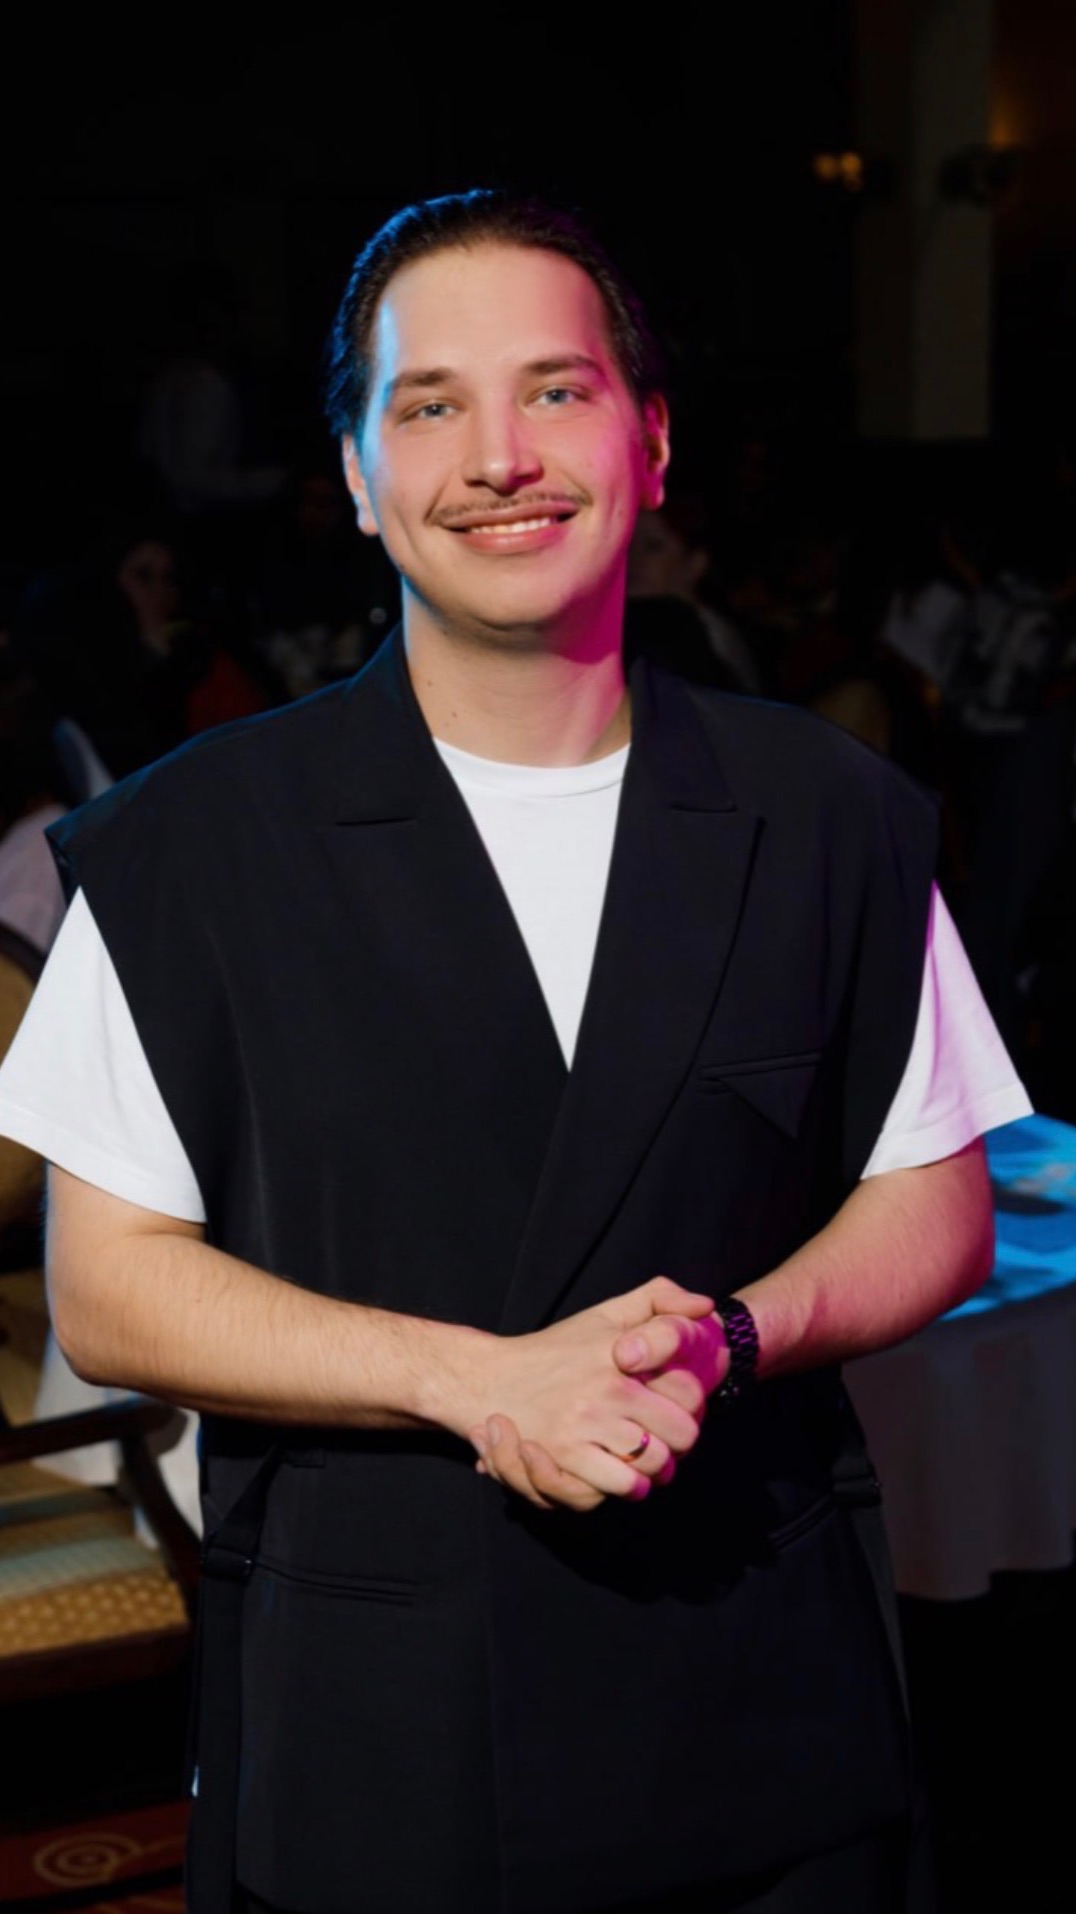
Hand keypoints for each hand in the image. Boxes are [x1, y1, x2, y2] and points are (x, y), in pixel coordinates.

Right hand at [463, 1276, 713, 1510]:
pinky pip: (617, 1487)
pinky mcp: (565, 1458)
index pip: (690, 1393)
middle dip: (681, 1444)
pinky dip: (626, 1488)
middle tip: (668, 1443)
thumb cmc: (555, 1349)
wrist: (491, 1380)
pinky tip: (623, 1477)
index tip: (681, 1409)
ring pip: (653, 1466)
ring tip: (648, 1464)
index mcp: (622, 1359)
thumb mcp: (605, 1314)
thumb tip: (706, 1304)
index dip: (694, 1406)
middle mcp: (607, 1393)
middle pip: (681, 1436)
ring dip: (656, 1471)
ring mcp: (585, 1427)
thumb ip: (658, 1299)